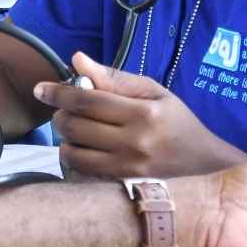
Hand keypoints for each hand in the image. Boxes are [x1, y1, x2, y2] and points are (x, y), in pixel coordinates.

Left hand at [35, 53, 246, 177]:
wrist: (205, 165)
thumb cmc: (177, 124)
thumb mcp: (153, 92)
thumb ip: (114, 78)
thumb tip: (77, 60)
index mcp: (143, 114)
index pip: (87, 100)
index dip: (58, 93)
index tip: (41, 89)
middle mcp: (134, 142)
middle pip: (74, 126)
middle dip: (61, 115)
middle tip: (68, 111)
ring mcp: (127, 168)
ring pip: (72, 152)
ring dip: (66, 139)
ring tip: (78, 131)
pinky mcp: (122, 186)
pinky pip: (82, 171)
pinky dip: (75, 158)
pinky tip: (85, 149)